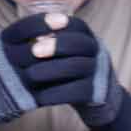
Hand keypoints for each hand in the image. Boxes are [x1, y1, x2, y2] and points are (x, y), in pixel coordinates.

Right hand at [0, 13, 130, 130]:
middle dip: (60, 44)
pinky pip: (45, 93)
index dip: (45, 23)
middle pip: (36, 49)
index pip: (24, 28)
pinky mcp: (20, 100)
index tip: (64, 20)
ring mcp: (13, 81)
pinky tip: (74, 83)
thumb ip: (15, 38)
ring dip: (64, 66)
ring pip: (43, 71)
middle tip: (80, 40)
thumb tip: (43, 26)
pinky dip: (61, 88)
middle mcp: (5, 60)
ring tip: (82, 61)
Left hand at [9, 11, 130, 130]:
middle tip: (33, 51)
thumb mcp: (68, 58)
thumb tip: (27, 41)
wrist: (102, 105)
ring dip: (52, 69)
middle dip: (56, 45)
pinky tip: (40, 97)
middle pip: (80, 43)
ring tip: (31, 74)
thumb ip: (53, 48)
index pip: (77, 26)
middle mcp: (99, 53)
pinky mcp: (99, 94)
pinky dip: (57, 93)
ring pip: (79, 67)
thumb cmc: (75, 77)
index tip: (37, 32)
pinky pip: (79, 91)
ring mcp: (101, 73)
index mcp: (90, 40)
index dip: (58, 26)